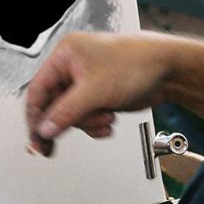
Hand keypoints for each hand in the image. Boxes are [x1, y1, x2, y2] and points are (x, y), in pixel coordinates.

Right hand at [26, 31, 172, 155]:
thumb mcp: (95, 91)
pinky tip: (109, 122)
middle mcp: (72, 67)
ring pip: (71, 114)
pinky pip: (87, 116)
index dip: (35, 117)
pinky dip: (96, 123)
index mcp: (65, 55)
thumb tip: (44, 130)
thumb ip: (66, 112)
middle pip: (54, 105)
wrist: (168, 70)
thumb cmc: (136, 63)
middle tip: (52, 147)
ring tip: (105, 119)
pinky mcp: (99, 94)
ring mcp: (86, 81)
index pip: (38, 89)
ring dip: (88, 122)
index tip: (36, 139)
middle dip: (68, 121)